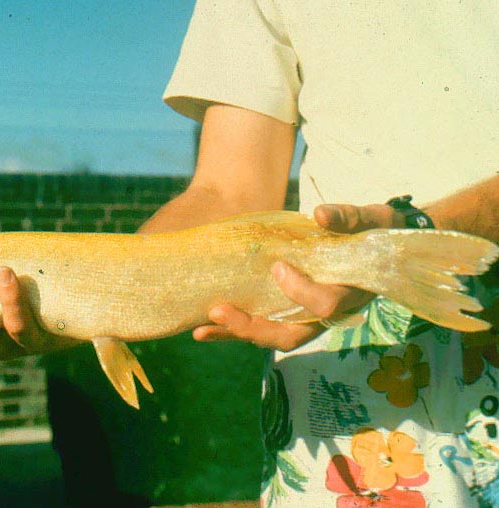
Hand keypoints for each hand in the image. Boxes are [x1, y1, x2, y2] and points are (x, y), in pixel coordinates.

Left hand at [194, 203, 404, 350]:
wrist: (375, 246)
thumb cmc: (371, 232)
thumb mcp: (367, 218)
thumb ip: (347, 217)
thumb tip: (320, 215)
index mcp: (348, 294)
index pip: (324, 305)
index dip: (301, 291)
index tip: (279, 268)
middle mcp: (325, 315)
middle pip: (289, 336)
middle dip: (252, 327)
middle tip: (217, 312)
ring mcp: (305, 318)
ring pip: (271, 337)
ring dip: (235, 334)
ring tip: (200, 330)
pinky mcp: (287, 313)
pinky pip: (261, 327)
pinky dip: (234, 330)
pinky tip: (204, 328)